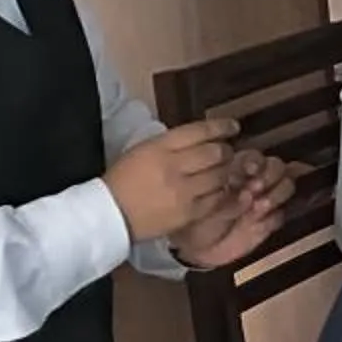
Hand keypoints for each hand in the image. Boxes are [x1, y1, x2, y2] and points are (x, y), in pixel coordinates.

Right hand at [106, 120, 239, 242]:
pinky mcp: (188, 213)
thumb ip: (171, 144)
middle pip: (215, 153)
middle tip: (226, 154)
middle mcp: (173, 167)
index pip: (199, 131)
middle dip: (226, 151)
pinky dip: (221, 193)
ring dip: (225, 172)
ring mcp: (182, 191)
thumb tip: (201, 139)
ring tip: (221, 172)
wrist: (108, 214)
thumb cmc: (122, 180)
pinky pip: (216, 199)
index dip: (221, 127)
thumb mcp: (142, 151)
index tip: (232, 127)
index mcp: (159, 147)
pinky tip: (215, 191)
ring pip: (220, 176)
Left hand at [170, 151, 294, 268]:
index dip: (256, 161)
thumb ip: (227, 200)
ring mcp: (266, 200)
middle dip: (270, 176)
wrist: (200, 248)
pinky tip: (258, 222)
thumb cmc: (197, 219)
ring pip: (287, 186)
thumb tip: (249, 194)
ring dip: (275, 194)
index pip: (255, 157)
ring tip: (258, 206)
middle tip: (256, 188)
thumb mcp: (204, 206)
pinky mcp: (271, 220)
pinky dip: (272, 218)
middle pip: (277, 166)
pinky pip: (281, 215)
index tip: (250, 170)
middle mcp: (255, 181)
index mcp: (236, 171)